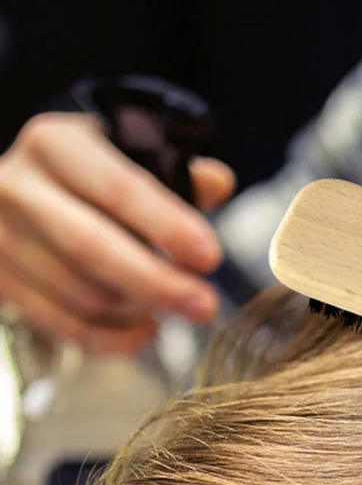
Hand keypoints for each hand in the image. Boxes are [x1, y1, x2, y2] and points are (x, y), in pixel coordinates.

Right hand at [0, 112, 235, 352]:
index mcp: (56, 145)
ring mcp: (1, 239)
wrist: (31, 196)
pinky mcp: (1, 285)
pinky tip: (147, 330)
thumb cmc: (99, 180)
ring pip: (82, 293)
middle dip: (157, 282)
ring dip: (141, 309)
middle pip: (91, 248)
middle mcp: (17, 188)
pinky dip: (116, 339)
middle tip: (206, 305)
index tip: (210, 257)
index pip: (117, 188)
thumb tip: (217, 183)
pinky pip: (66, 327)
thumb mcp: (134, 159)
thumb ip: (179, 173)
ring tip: (178, 304)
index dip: (167, 226)